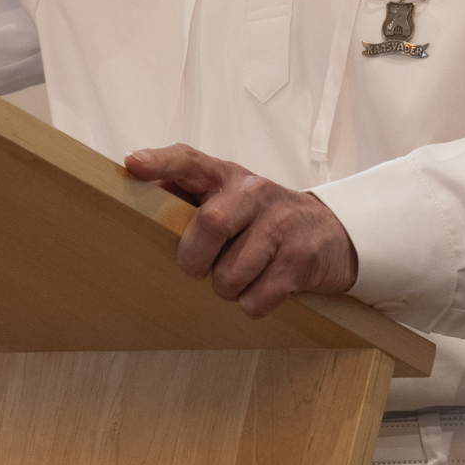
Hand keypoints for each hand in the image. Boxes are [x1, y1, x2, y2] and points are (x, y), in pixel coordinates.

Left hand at [124, 143, 358, 318]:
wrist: (330, 233)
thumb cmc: (262, 217)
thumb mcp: (229, 196)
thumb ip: (188, 192)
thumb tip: (140, 183)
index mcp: (227, 177)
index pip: (190, 160)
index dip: (161, 162)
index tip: (133, 164)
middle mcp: (255, 193)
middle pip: (210, 225)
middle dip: (195, 260)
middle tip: (198, 268)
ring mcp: (281, 226)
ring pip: (231, 274)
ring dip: (226, 288)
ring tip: (236, 277)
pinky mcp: (299, 261)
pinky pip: (257, 299)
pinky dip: (251, 304)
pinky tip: (260, 288)